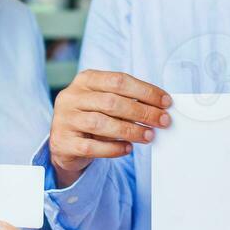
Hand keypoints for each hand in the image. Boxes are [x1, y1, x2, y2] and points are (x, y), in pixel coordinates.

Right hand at [50, 69, 171, 186]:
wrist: (65, 142)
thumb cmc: (92, 116)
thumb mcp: (104, 102)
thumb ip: (126, 100)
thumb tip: (159, 108)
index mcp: (85, 80)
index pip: (118, 80)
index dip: (145, 91)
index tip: (165, 102)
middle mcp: (71, 97)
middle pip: (111, 102)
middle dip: (142, 111)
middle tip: (163, 121)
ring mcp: (65, 120)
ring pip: (100, 124)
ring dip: (130, 130)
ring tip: (149, 136)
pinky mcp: (63, 143)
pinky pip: (92, 147)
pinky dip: (113, 148)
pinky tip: (128, 148)